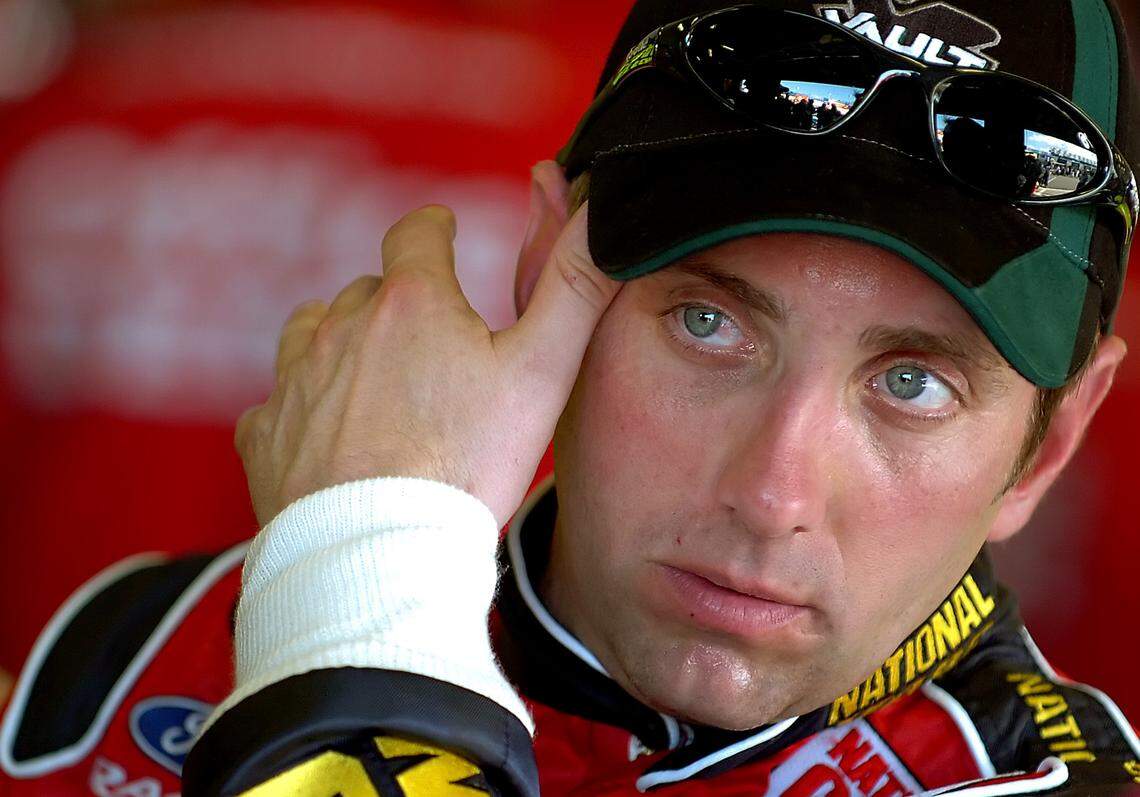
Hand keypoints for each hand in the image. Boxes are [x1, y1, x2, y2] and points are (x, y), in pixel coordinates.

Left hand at [235, 201, 618, 526]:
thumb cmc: (466, 466)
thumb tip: (599, 219)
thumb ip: (573, 289)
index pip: (417, 233)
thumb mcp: (541, 372)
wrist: (383, 554)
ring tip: (371, 377)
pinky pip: (275, 402)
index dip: (434, 229)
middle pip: (368, 290)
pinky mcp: (266, 435)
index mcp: (411, 304)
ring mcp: (296, 381)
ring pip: (312, 332)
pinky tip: (324, 435)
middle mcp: (343, 328)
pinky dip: (300, 407)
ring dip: (340, 341)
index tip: (441, 231)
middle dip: (397, 303)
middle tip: (429, 342)